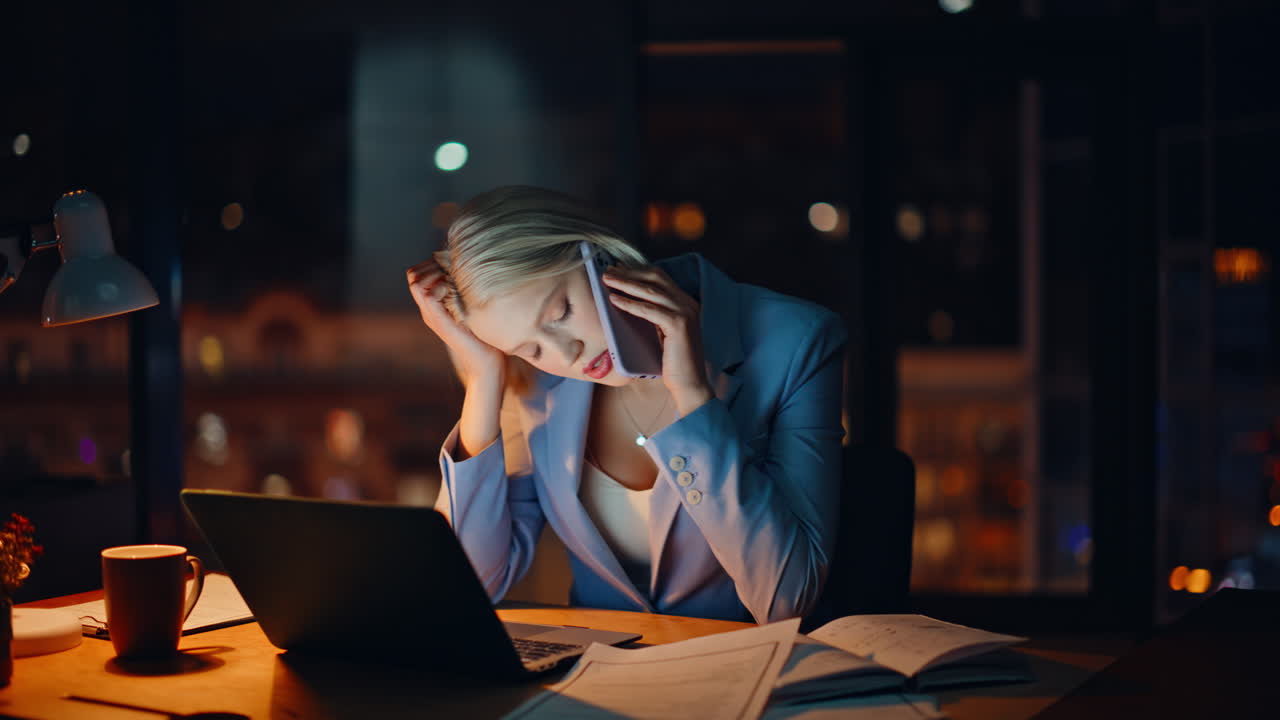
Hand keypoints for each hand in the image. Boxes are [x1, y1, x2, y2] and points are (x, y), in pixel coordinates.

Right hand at [406, 259, 504, 387]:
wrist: (488, 365)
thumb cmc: (487, 337)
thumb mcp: (475, 307)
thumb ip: (467, 291)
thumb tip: (474, 268)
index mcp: (435, 306)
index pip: (417, 273)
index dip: (431, 263)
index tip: (453, 266)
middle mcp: (429, 310)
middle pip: (413, 275)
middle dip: (432, 265)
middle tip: (453, 272)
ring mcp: (433, 316)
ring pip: (416, 282)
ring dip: (435, 274)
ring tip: (454, 280)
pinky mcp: (440, 322)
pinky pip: (427, 296)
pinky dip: (439, 286)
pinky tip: (455, 289)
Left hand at [602, 265, 713, 415]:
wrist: (689, 384)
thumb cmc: (673, 362)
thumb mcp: (661, 333)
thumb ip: (652, 316)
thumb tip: (626, 301)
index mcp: (686, 303)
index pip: (660, 278)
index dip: (637, 270)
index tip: (616, 268)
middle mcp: (688, 303)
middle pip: (655, 278)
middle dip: (629, 272)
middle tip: (607, 271)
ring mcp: (686, 313)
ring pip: (651, 291)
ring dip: (626, 283)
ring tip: (606, 280)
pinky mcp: (679, 325)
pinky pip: (649, 310)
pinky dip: (630, 304)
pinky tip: (614, 301)